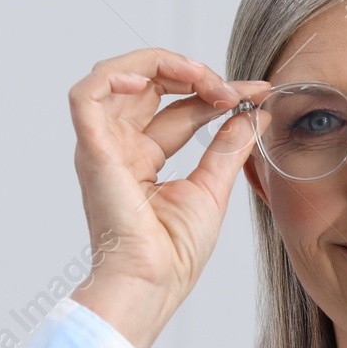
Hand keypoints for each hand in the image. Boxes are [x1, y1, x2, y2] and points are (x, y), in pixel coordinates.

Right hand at [65, 47, 268, 347]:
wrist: (155, 281)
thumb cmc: (175, 252)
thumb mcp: (213, 186)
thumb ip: (231, 145)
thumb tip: (255, 113)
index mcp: (143, 158)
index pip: (180, 108)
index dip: (217, 93)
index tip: (259, 92)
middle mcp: (119, 146)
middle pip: (151, 85)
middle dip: (194, 75)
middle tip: (235, 88)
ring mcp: (102, 146)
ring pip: (117, 77)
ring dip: (162, 65)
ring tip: (204, 78)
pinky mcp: (91, 150)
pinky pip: (86, 95)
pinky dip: (115, 75)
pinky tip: (152, 78)